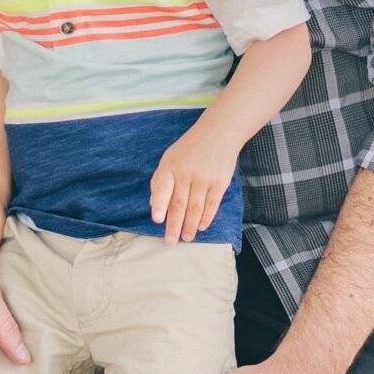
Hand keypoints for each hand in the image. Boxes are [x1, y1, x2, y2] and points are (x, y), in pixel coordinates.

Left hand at [150, 121, 238, 242]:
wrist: (220, 132)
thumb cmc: (191, 147)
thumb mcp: (170, 157)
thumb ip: (160, 180)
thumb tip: (153, 205)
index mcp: (170, 165)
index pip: (162, 187)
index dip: (160, 204)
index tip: (157, 220)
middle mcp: (186, 172)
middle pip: (179, 204)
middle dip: (174, 225)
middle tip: (170, 241)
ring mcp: (204, 177)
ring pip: (195, 208)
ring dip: (190, 226)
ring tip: (186, 238)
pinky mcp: (220, 182)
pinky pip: (211, 204)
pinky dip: (206, 217)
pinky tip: (201, 226)